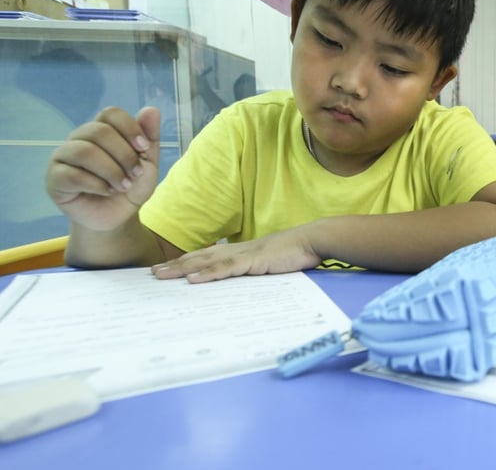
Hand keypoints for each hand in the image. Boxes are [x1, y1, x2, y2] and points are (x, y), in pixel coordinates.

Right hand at [46, 107, 161, 230]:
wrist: (117, 217)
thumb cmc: (130, 186)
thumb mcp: (148, 163)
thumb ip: (150, 137)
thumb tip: (152, 109)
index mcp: (101, 130)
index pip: (110, 113)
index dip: (130, 127)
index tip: (144, 148)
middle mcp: (79, 139)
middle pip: (99, 131)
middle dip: (124, 155)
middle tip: (136, 174)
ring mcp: (63, 157)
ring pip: (84, 151)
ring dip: (111, 171)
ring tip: (123, 186)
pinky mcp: (54, 178)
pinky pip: (72, 174)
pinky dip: (97, 184)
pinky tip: (107, 192)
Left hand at [152, 227, 322, 282]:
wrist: (312, 241)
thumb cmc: (294, 253)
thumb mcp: (269, 265)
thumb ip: (254, 272)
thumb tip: (242, 286)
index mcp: (240, 252)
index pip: (207, 257)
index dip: (186, 262)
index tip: (167, 269)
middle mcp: (237, 251)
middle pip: (200, 257)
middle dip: (175, 266)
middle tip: (152, 274)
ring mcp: (244, 255)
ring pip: (206, 261)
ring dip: (183, 269)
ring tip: (161, 276)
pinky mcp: (253, 261)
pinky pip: (226, 269)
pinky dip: (208, 273)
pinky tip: (193, 279)